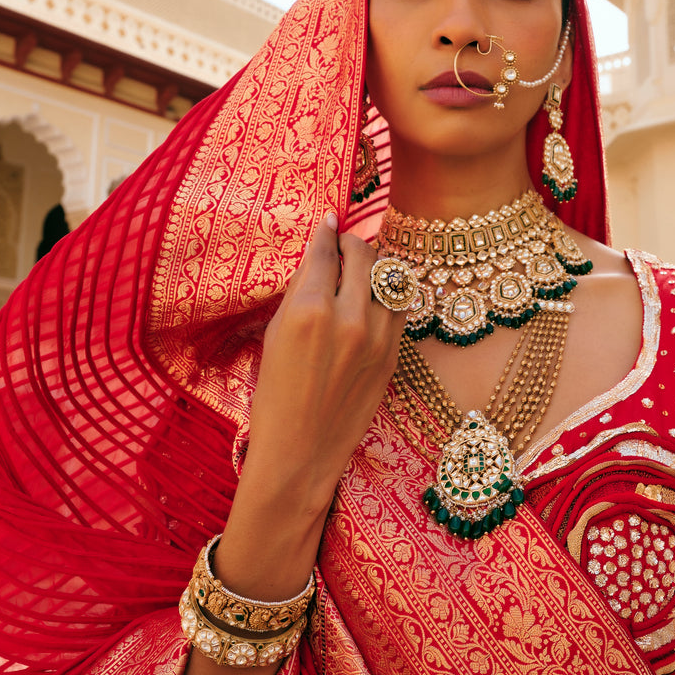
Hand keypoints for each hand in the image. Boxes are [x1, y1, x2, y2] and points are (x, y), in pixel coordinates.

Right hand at [217, 214, 404, 596]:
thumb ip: (300, 292)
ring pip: (390, 277)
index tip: (328, 221)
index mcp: (308, 309)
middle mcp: (348, 317)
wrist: (301, 453)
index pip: (326, 249)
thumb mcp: (275, 335)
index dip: (326, 231)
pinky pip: (400, 306)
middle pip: (364, 254)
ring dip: (375, 268)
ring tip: (360, 271)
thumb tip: (319, 253)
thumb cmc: (274, 396)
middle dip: (353, 244)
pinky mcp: (394, 355)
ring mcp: (377, 337)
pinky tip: (374, 298)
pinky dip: (389, 295)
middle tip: (343, 246)